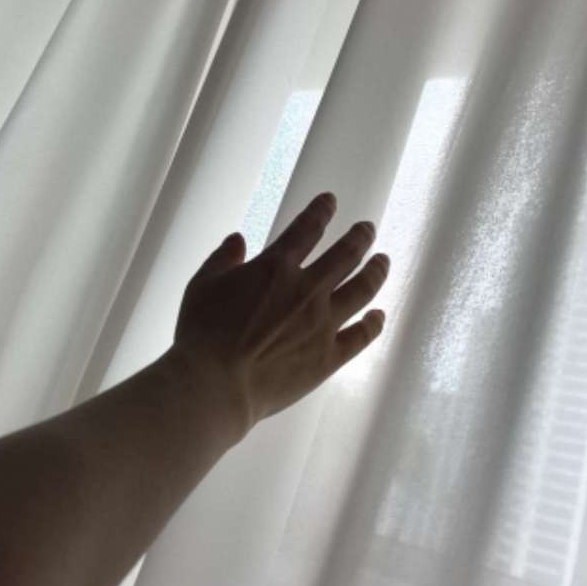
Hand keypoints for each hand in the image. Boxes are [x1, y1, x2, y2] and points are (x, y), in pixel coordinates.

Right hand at [171, 192, 389, 437]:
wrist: (217, 385)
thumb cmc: (202, 332)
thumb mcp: (203, 284)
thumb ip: (223, 258)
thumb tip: (238, 239)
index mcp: (277, 267)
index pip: (307, 228)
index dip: (321, 210)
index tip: (331, 201)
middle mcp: (308, 289)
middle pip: (346, 254)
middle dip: (360, 236)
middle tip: (368, 228)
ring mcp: (324, 323)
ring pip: (362, 289)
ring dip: (376, 271)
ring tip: (384, 260)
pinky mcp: (329, 357)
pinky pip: (361, 336)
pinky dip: (374, 323)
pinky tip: (379, 315)